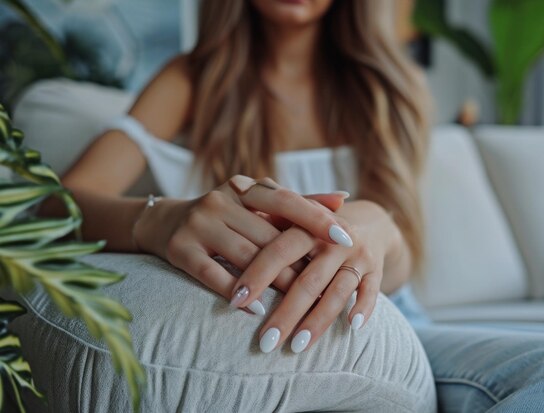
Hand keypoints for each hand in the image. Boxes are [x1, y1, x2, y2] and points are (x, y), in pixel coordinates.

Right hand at [133, 175, 352, 314]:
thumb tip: (344, 198)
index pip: (286, 200)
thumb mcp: (256, 203)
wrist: (164, 222)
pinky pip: (213, 275)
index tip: (347, 238)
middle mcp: (219, 201)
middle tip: (327, 286)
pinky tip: (257, 310)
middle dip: (300, 263)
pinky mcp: (180, 249)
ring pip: (246, 257)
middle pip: (269, 236)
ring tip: (299, 302)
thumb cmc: (224, 215)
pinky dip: (237, 293)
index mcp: (242, 187)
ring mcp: (198, 224)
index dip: (317, 218)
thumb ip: (298, 203)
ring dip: (275, 282)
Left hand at [230, 200, 406, 352]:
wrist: (367, 222)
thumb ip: (264, 229)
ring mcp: (358, 255)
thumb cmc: (314, 228)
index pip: (279, 250)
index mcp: (306, 225)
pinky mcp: (377, 269)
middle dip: (285, 313)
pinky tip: (351, 327)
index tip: (236, 302)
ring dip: (318, 321)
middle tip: (264, 342)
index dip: (258, 275)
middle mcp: (334, 239)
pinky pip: (371, 291)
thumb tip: (222, 246)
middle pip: (308, 280)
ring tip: (296, 347)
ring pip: (337, 291)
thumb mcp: (293, 220)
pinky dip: (364, 308)